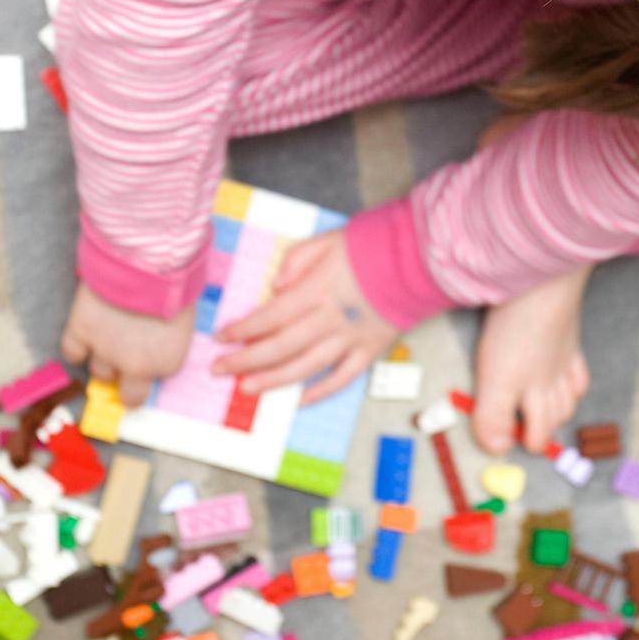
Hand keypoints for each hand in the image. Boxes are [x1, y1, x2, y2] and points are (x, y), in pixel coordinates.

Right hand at [58, 281, 196, 392]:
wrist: (146, 259)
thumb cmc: (174, 280)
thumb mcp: (184, 315)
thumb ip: (169, 336)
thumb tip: (159, 335)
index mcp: (167, 362)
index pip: (158, 377)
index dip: (152, 362)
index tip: (151, 347)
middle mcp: (135, 364)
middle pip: (129, 394)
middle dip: (128, 380)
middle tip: (127, 360)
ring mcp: (105, 350)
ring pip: (99, 372)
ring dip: (104, 357)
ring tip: (109, 334)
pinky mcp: (81, 330)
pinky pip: (71, 352)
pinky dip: (76, 347)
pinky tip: (84, 335)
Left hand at [212, 227, 396, 404]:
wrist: (418, 259)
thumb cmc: (371, 246)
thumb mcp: (327, 240)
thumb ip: (297, 260)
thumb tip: (275, 286)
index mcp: (317, 291)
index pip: (270, 316)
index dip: (243, 329)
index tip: (221, 337)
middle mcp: (330, 320)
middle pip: (281, 346)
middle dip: (246, 360)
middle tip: (220, 369)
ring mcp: (351, 338)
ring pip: (306, 367)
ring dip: (274, 380)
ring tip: (248, 388)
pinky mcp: (371, 349)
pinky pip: (344, 377)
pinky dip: (322, 391)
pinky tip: (300, 399)